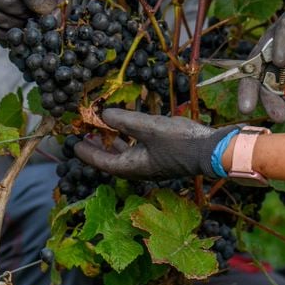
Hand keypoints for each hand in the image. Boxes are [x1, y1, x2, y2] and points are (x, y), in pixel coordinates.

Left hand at [0, 0, 76, 35]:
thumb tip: (52, 14)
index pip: (64, 0)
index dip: (56, 13)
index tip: (43, 18)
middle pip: (43, 20)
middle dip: (16, 9)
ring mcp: (22, 13)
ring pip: (24, 30)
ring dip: (0, 14)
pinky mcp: (8, 27)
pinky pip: (9, 37)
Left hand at [73, 109, 237, 181]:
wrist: (211, 150)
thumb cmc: (179, 141)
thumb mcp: (147, 127)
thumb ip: (123, 120)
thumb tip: (103, 114)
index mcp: (132, 166)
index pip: (101, 162)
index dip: (86, 151)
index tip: (73, 142)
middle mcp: (139, 169)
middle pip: (111, 161)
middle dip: (97, 148)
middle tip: (84, 136)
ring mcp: (152, 165)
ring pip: (125, 156)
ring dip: (113, 144)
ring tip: (103, 132)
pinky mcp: (163, 158)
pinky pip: (137, 151)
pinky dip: (128, 141)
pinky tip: (130, 131)